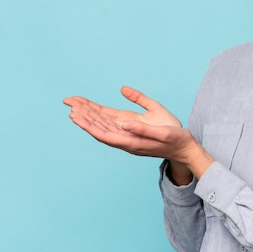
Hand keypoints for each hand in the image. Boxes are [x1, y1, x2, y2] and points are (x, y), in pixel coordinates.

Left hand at [63, 87, 213, 180]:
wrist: (184, 149)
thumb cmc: (175, 138)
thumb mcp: (163, 131)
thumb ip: (143, 128)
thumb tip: (123, 123)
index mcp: (131, 141)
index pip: (103, 132)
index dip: (88, 123)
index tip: (74, 114)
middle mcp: (126, 140)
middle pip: (99, 127)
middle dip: (83, 115)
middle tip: (68, 102)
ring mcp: (127, 136)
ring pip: (103, 125)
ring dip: (89, 114)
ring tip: (74, 103)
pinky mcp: (131, 132)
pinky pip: (111, 124)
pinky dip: (99, 116)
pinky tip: (91, 110)